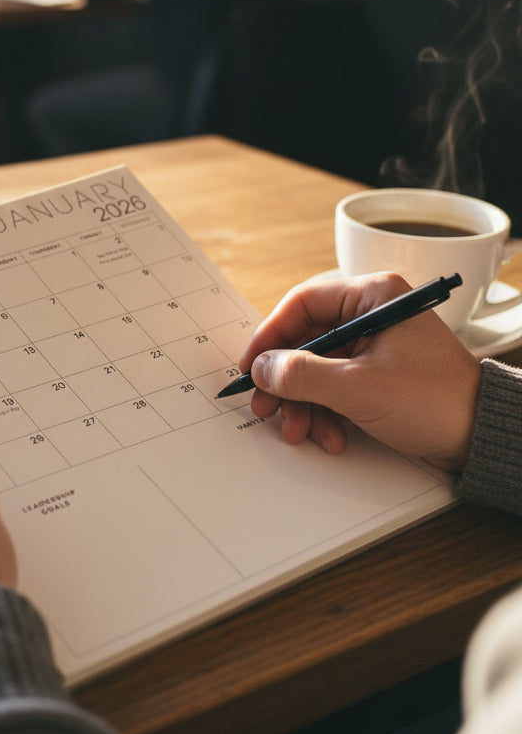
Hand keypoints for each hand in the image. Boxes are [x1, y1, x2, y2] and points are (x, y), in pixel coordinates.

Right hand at [240, 271, 481, 471]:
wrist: (481, 436)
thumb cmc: (435, 400)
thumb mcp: (357, 388)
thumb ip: (302, 374)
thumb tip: (262, 367)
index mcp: (374, 296)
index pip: (303, 302)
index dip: (270, 335)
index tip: (252, 366)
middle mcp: (373, 314)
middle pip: (307, 340)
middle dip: (286, 380)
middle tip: (266, 407)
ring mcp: (376, 346)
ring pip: (318, 368)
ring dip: (304, 404)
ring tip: (300, 431)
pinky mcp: (379, 375)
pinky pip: (336, 387)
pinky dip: (326, 412)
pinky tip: (330, 436)